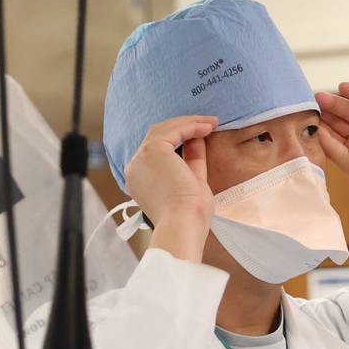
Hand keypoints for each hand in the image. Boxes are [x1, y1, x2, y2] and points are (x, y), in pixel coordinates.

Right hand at [124, 116, 216, 259]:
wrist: (182, 225)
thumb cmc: (189, 216)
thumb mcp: (191, 183)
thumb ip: (192, 160)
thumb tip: (197, 138)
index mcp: (141, 178)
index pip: (158, 151)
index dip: (180, 140)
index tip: (202, 136)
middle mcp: (136, 166)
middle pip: (158, 136)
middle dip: (185, 127)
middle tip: (209, 124)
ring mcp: (142, 157)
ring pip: (165, 129)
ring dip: (190, 123)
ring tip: (212, 123)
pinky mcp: (153, 150)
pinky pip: (174, 130)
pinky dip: (192, 125)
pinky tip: (208, 126)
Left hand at [315, 83, 348, 203]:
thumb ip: (330, 146)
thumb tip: (315, 129)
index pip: (332, 137)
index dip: (319, 127)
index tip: (304, 118)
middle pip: (339, 121)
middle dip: (326, 112)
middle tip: (310, 103)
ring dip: (336, 102)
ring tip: (320, 96)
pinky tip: (341, 87)